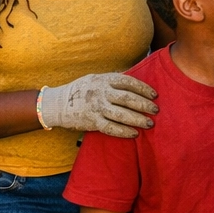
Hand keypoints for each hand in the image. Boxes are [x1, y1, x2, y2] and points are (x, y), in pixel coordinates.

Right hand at [39, 73, 157, 137]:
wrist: (58, 103)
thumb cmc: (82, 90)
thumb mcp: (96, 79)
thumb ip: (114, 81)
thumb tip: (136, 82)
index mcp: (104, 80)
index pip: (128, 82)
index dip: (143, 88)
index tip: (154, 95)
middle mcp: (101, 92)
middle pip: (127, 98)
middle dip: (144, 104)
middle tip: (156, 110)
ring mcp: (96, 107)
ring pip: (121, 114)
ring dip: (137, 119)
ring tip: (149, 123)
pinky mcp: (91, 121)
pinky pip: (111, 128)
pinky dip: (123, 131)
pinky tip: (134, 133)